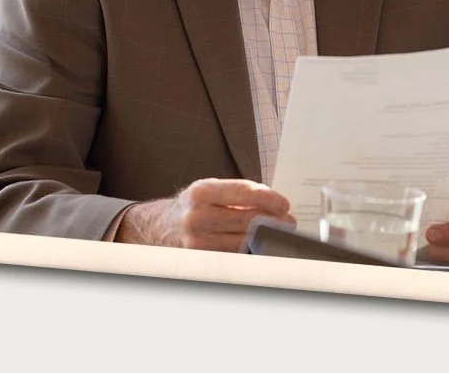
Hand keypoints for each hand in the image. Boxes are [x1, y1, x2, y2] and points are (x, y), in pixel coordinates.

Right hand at [115, 178, 294, 251]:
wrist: (158, 227)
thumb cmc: (192, 206)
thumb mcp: (209, 190)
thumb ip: (237, 194)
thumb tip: (274, 205)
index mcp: (201, 191)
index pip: (243, 192)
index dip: (268, 198)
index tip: (285, 204)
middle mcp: (196, 215)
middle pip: (247, 219)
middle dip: (273, 221)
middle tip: (289, 222)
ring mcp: (196, 240)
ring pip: (243, 240)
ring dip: (266, 238)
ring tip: (280, 234)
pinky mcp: (199, 258)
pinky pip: (232, 255)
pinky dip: (251, 251)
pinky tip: (262, 247)